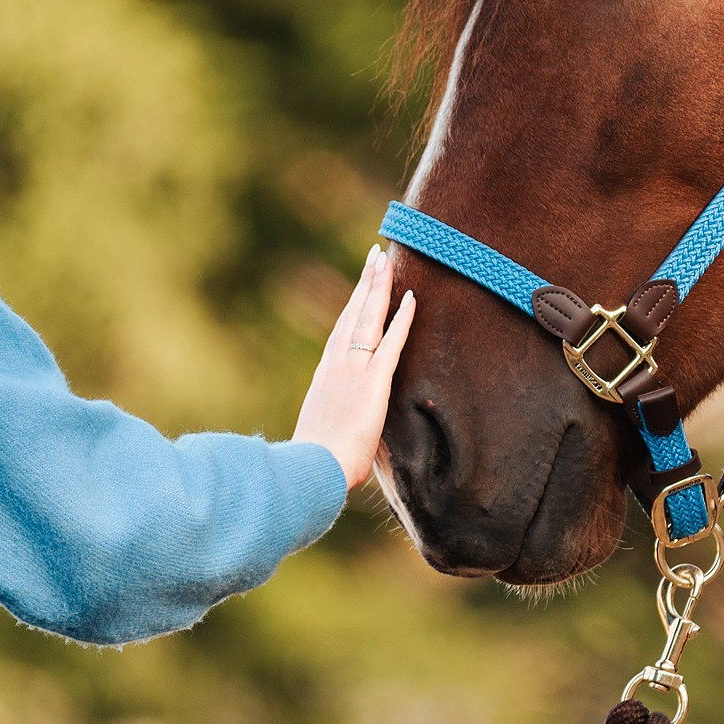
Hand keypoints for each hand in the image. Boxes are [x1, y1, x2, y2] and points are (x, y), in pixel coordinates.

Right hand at [294, 245, 414, 488]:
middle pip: (354, 312)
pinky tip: (412, 298)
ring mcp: (354, 369)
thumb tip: (343, 419)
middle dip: (366, 282)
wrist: (312, 468)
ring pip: (369, 318)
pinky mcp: (373, 382)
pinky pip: (392, 343)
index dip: (354, 302)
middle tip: (376, 255)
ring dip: (380, 287)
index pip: (343, 327)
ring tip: (388, 260)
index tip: (362, 281)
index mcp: (326, 371)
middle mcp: (337, 362)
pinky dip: (402, 319)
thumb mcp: (326, 426)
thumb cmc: (317, 458)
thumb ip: (338, 412)